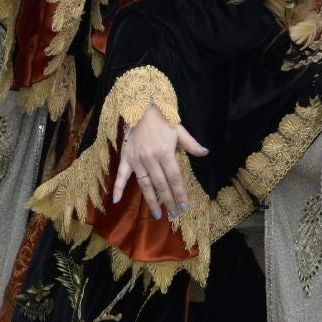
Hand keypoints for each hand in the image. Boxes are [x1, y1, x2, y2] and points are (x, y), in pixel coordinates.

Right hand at [111, 103, 209, 219]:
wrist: (141, 108)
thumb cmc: (163, 119)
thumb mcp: (179, 130)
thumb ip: (192, 144)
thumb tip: (206, 153)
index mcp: (165, 153)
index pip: (175, 178)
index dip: (180, 193)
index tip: (185, 206)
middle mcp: (151, 159)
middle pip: (161, 185)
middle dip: (169, 201)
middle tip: (175, 214)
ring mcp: (137, 160)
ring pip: (145, 184)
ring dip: (151, 200)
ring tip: (157, 214)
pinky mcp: (126, 158)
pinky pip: (122, 174)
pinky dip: (118, 187)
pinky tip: (116, 200)